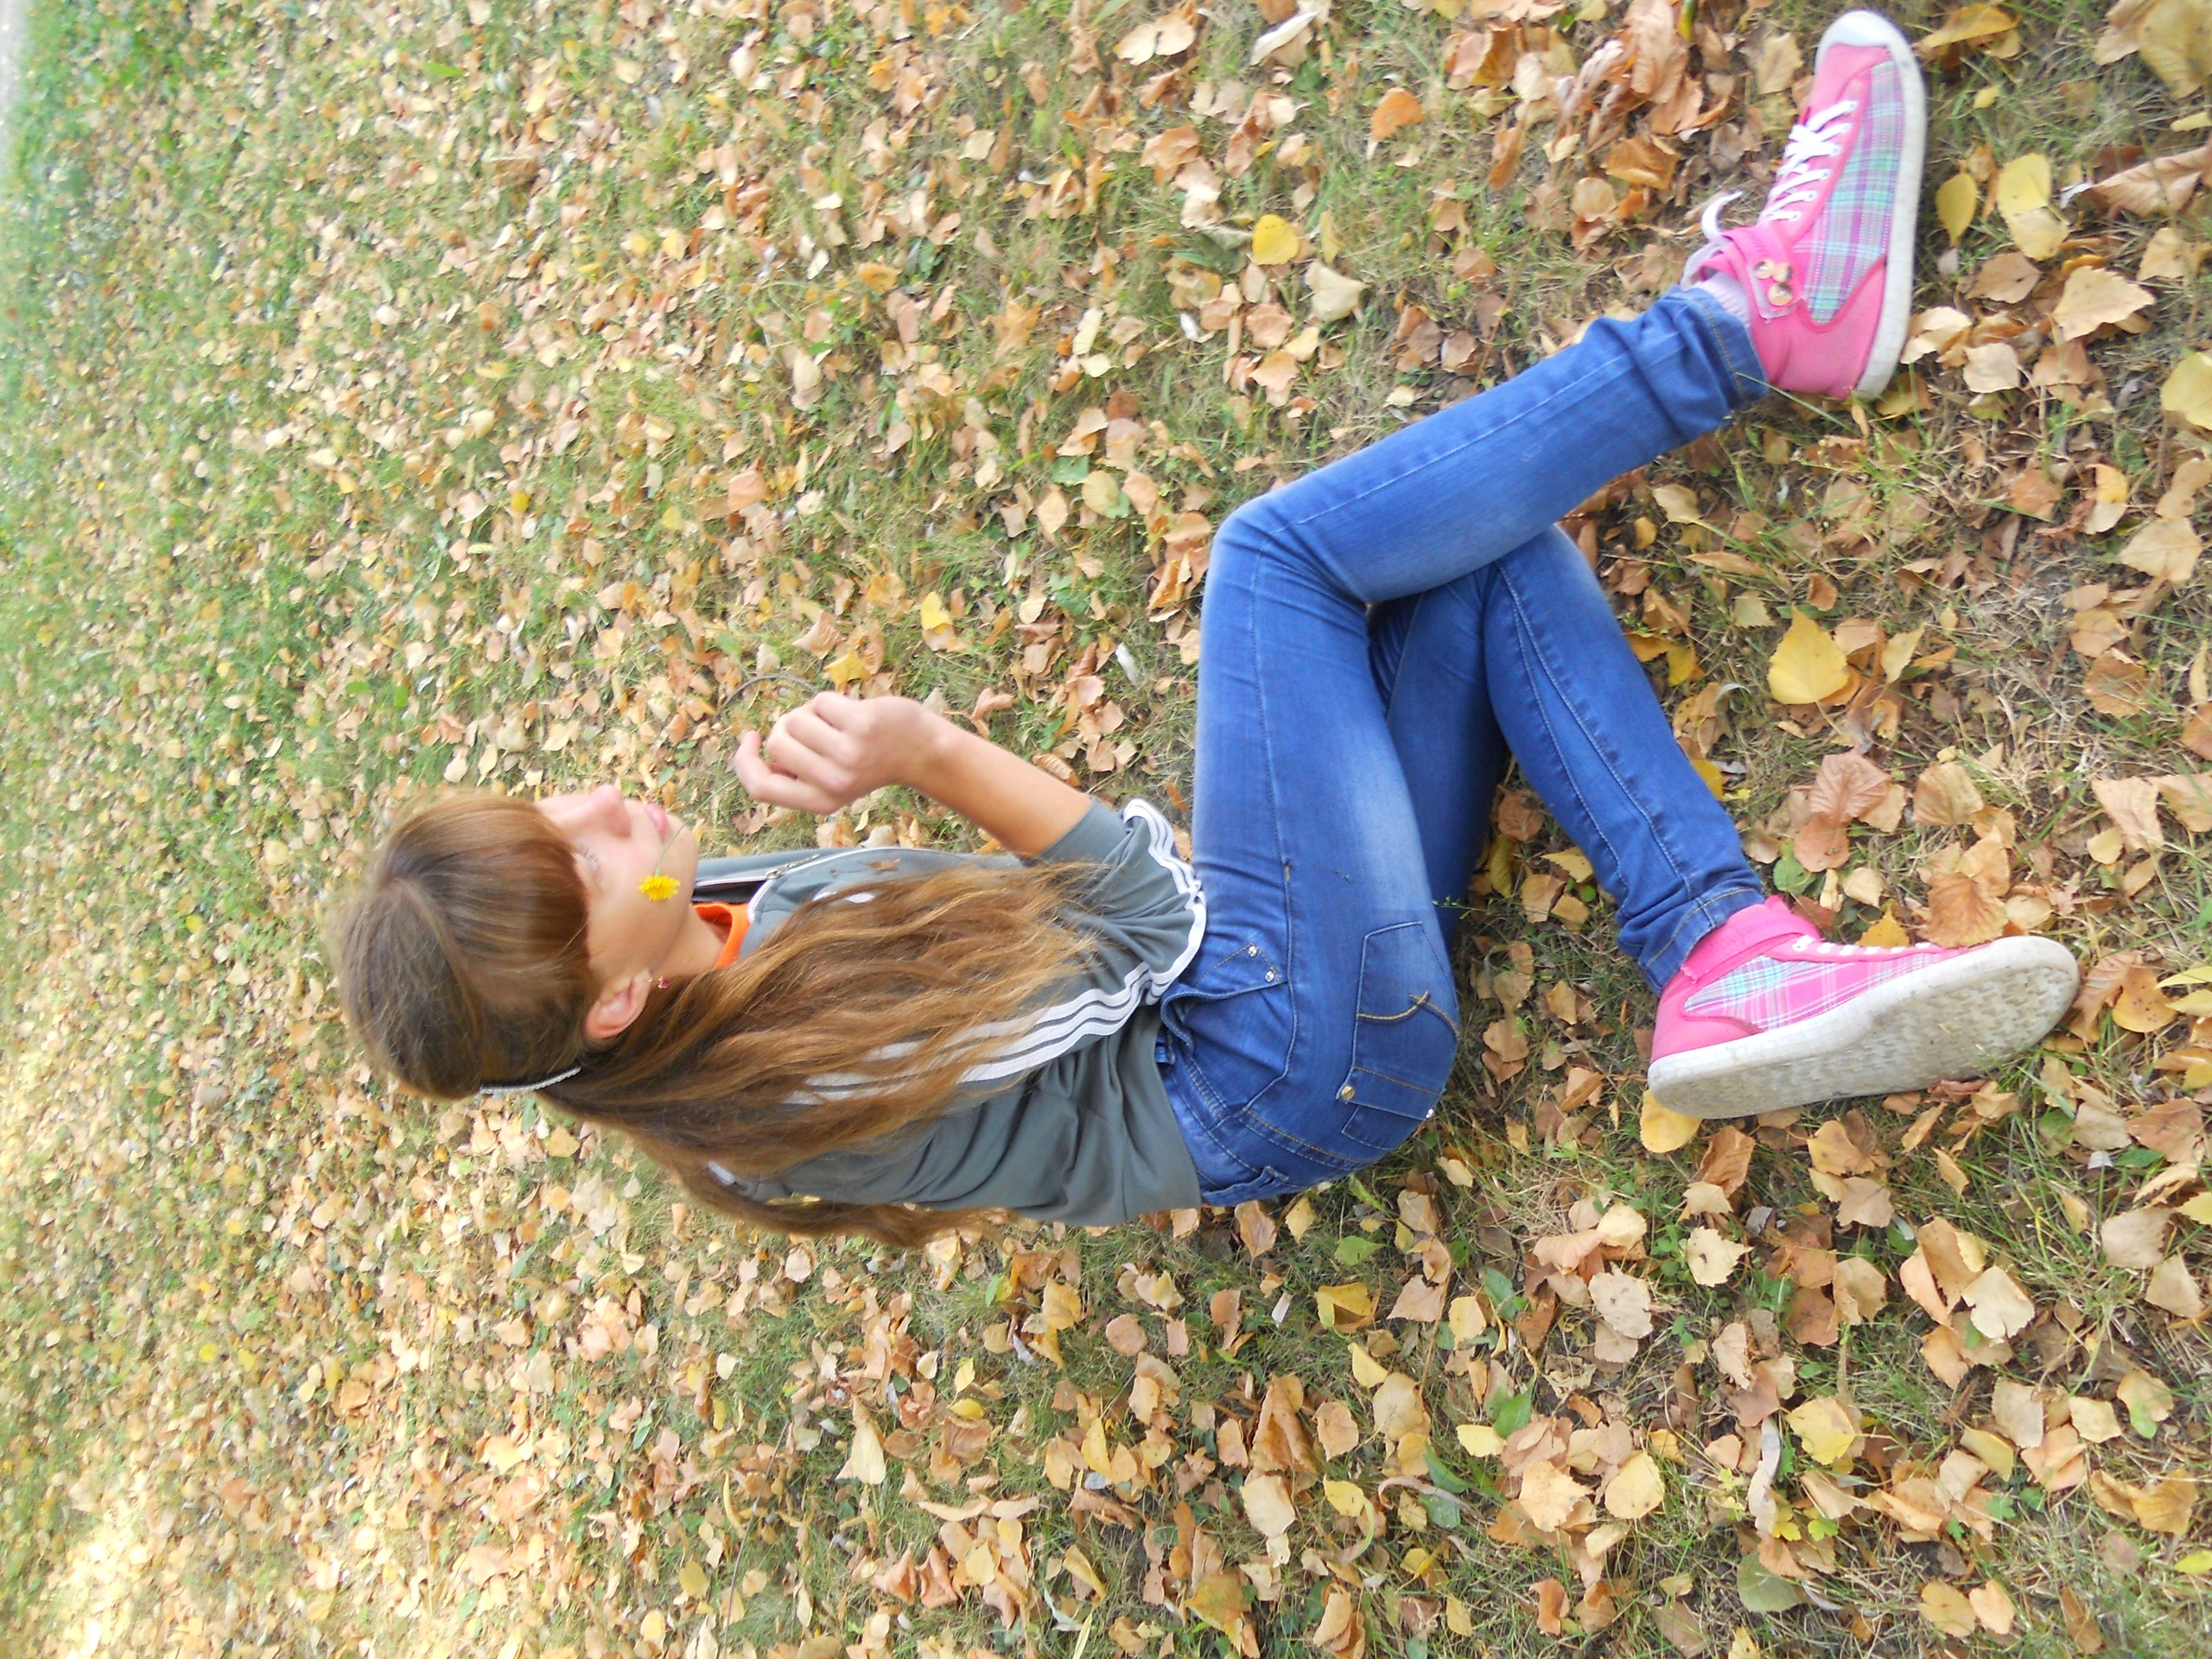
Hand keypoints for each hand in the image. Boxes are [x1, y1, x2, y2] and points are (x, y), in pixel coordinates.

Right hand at [732, 693, 941, 814]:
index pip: (760, 787)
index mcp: (819, 802)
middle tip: (816, 731)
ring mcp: (847, 754)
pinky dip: (831, 702)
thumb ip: (796, 775)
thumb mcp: (830, 782)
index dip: (744, 761)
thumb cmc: (869, 761)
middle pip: (776, 743)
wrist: (921, 751)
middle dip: (787, 727)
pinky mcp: (860, 726)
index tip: (751, 739)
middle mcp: (832, 783)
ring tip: (836, 723)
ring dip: (810, 713)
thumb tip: (759, 753)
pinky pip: (819, 701)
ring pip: (795, 719)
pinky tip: (852, 713)